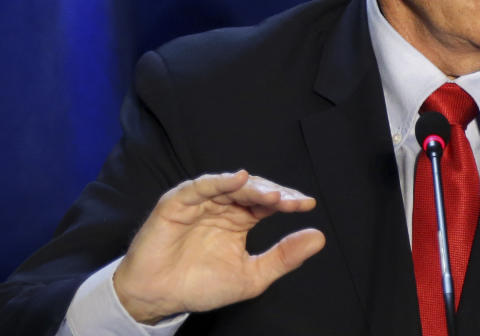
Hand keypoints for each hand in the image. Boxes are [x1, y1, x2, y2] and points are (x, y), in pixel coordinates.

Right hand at [112, 170, 324, 323]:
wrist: (160, 298)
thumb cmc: (201, 286)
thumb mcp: (252, 275)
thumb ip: (284, 257)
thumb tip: (319, 238)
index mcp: (240, 219)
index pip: (269, 203)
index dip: (288, 201)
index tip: (307, 205)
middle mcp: (223, 206)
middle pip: (254, 191)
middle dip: (276, 195)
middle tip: (293, 202)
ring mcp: (201, 202)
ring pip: (232, 186)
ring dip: (255, 189)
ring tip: (274, 196)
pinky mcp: (178, 202)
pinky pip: (201, 187)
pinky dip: (221, 181)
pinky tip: (240, 180)